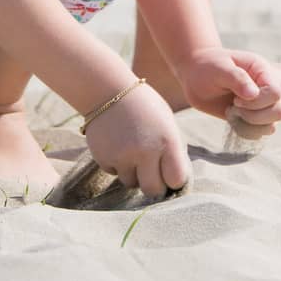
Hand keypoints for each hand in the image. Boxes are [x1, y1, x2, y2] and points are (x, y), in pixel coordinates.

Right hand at [82, 81, 191, 197]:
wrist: (108, 90)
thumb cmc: (145, 107)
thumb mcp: (167, 123)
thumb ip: (173, 150)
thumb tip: (176, 180)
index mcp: (167, 141)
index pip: (176, 180)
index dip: (174, 179)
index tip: (170, 173)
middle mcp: (145, 151)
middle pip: (153, 190)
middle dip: (154, 185)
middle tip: (152, 173)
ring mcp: (122, 156)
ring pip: (131, 183)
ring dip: (134, 173)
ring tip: (133, 151)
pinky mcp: (103, 158)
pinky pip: (114, 173)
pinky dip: (117, 164)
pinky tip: (118, 145)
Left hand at [177, 48, 280, 138]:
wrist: (196, 76)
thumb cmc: (208, 66)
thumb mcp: (219, 67)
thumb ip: (237, 78)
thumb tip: (253, 94)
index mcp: (263, 71)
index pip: (275, 92)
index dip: (258, 101)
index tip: (236, 98)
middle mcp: (267, 87)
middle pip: (280, 111)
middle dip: (255, 115)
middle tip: (234, 105)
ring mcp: (262, 103)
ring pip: (272, 124)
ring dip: (250, 124)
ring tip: (232, 112)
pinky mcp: (253, 116)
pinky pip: (261, 132)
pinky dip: (246, 131)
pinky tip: (233, 119)